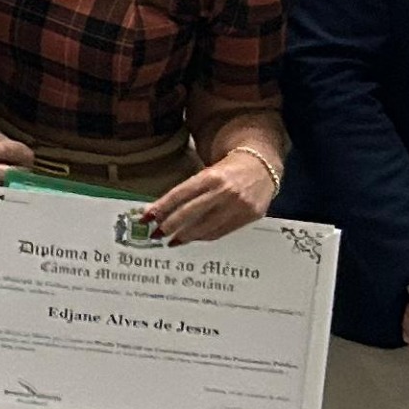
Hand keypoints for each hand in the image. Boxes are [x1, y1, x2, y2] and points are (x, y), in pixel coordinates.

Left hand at [141, 148, 277, 244]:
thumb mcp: (207, 172)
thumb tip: (161, 211)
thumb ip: (189, 190)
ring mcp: (238, 205)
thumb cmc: (227, 171)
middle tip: (155, 234)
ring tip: (172, 241)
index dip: (161, 207)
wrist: (262, 167)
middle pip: (190, 213)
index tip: (146, 218)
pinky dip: (204, 237)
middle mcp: (224, 191)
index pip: (180, 194)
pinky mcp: (249, 217)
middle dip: (170, 225)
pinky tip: (193, 238)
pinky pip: (221, 232)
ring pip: (206, 226)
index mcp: (210, 176)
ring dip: (185, 236)